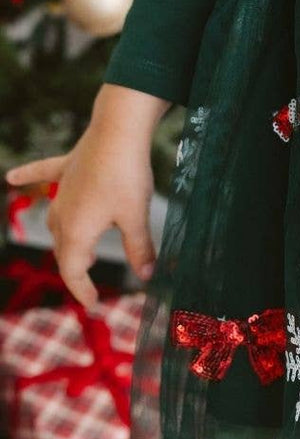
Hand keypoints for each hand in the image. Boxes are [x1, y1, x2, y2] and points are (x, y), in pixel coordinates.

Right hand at [4, 84, 171, 307]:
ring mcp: (62, 189)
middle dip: (77, 268)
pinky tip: (12, 177)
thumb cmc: (126, 177)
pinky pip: (43, 175)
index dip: (83, 291)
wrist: (117, 133)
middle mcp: (61, 214)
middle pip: (65, 249)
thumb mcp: (136, 218)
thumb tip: (147, 275)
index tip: (93, 305)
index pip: (73, 271)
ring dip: (66, 239)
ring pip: (57, 221)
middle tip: (91, 283)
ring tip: (82, 252)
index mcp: (76, 232)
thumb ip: (140, 248)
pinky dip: (30, 177)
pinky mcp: (67, 167)